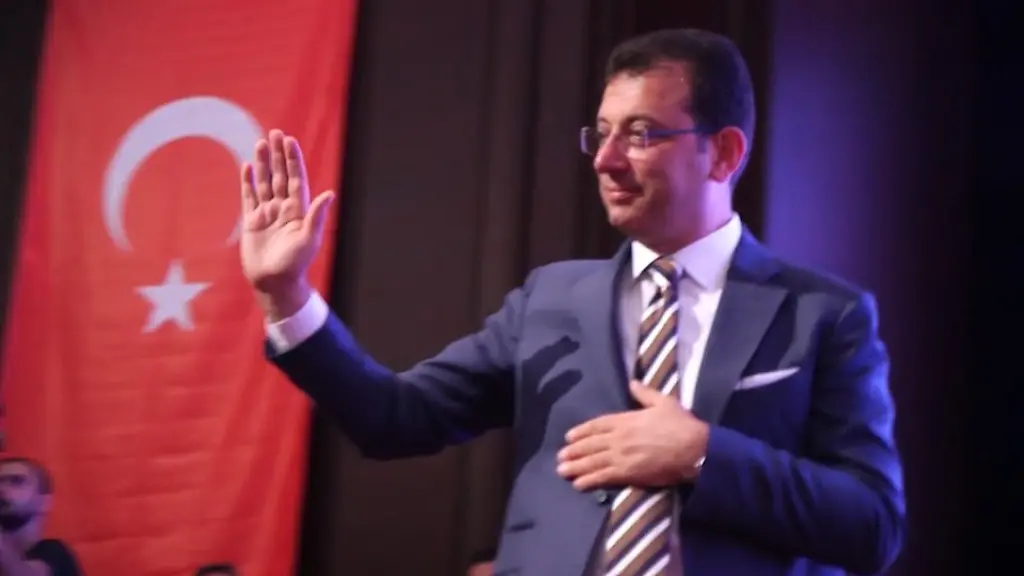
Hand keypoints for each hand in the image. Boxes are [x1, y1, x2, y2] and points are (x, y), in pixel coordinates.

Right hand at [239, 129, 334, 317]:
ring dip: (263, 163)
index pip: (296, 178)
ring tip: (260, 143)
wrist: (274, 283)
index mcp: (299, 210)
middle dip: (278, 155)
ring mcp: (267, 214)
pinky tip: (247, 167)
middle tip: (275, 133)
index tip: (289, 140)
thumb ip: (317, 216)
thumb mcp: (309, 239)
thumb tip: (330, 193)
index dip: (293, 159)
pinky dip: (248, 182)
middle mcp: (284, 208)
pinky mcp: (252, 222)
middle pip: (280, 175)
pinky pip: (249, 197)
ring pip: (265, 182)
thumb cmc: (295, 264)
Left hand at [556, 381, 708, 490]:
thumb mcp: (663, 401)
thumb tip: (632, 382)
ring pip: (593, 461)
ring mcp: (622, 455)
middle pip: (591, 444)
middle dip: (574, 451)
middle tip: (560, 456)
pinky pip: (604, 477)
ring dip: (576, 466)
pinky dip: (589, 480)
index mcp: (626, 419)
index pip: (597, 425)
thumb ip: (644, 393)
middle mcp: (619, 437)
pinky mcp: (628, 473)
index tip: (569, 436)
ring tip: (562, 471)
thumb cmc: (681, 424)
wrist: (693, 448)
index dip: (582, 431)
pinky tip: (578, 484)